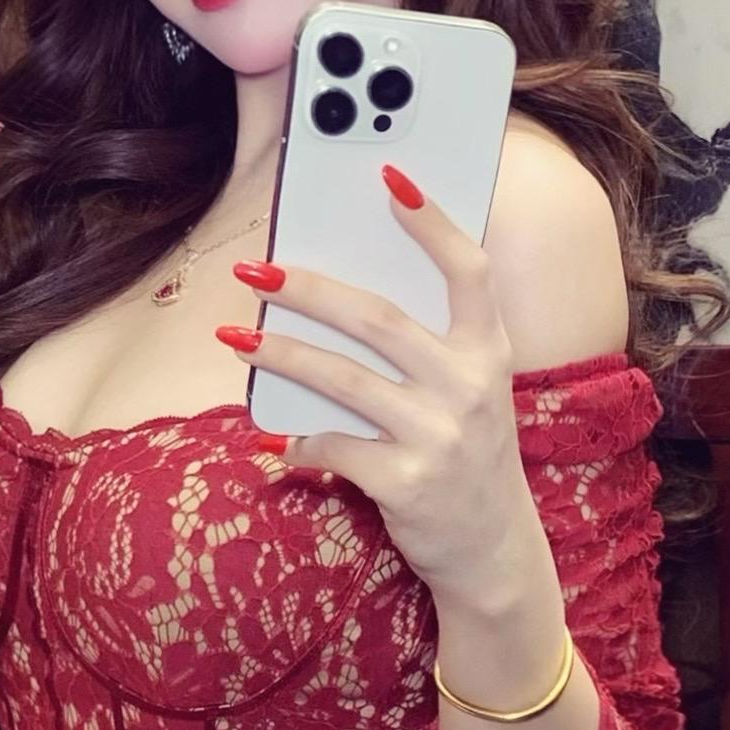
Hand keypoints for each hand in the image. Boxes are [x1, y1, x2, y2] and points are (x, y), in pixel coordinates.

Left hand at [218, 169, 541, 606]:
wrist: (493, 551)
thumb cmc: (468, 454)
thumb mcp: (471, 392)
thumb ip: (431, 344)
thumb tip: (338, 293)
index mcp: (489, 352)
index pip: (467, 271)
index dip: (432, 223)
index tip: (390, 177)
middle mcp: (470, 388)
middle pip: (378, 318)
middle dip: (308, 289)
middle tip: (256, 270)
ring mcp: (440, 437)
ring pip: (342, 378)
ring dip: (280, 353)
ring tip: (236, 336)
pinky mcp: (408, 483)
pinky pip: (332, 445)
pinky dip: (297, 438)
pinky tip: (271, 436)